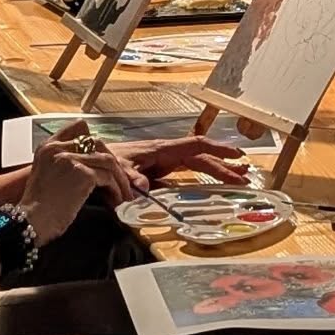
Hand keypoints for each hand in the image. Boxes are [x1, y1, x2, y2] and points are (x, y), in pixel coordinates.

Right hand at [18, 122, 143, 244]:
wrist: (30, 221)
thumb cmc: (38, 207)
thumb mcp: (46, 175)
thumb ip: (63, 164)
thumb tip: (89, 168)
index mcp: (48, 146)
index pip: (77, 128)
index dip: (94, 141)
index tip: (104, 155)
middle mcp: (59, 147)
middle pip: (97, 143)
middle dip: (112, 161)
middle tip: (120, 178)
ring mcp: (71, 158)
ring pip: (107, 161)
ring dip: (119, 178)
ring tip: (123, 194)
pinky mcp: (82, 173)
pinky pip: (107, 178)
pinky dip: (116, 189)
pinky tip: (117, 200)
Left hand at [110, 135, 248, 185]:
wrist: (90, 160)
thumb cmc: (104, 159)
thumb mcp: (115, 167)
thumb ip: (130, 177)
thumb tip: (146, 188)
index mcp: (160, 149)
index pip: (195, 145)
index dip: (217, 150)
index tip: (237, 155)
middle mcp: (165, 154)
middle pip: (201, 157)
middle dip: (223, 166)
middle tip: (245, 178)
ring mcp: (162, 163)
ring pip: (195, 165)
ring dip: (216, 171)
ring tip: (237, 179)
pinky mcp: (157, 173)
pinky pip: (183, 175)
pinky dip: (199, 179)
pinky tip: (209, 188)